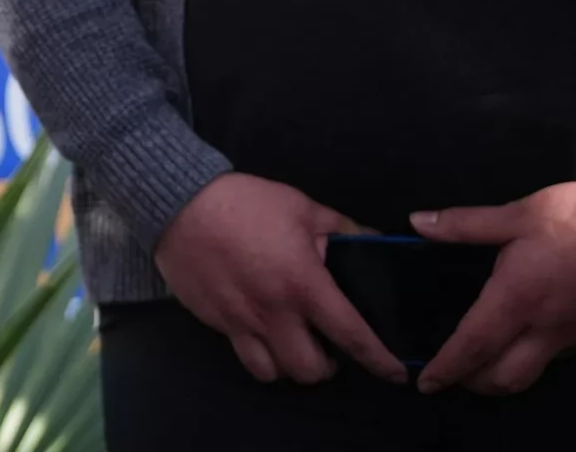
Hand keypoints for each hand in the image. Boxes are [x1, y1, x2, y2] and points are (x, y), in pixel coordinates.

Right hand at [154, 172, 405, 385]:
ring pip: (275, 373)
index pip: (351, 336)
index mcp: (303, 285)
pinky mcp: (215, 322)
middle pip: (310, 370)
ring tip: (293, 346)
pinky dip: (260, 355)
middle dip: (328, 368)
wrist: (179, 202)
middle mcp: (275, 313)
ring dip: (291, 366)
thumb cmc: (246, 202)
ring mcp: (241, 322)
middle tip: (329, 349)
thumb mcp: (303, 207)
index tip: (396, 373)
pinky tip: (262, 333)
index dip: (379, 360)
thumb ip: (343, 228)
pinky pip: (244, 355)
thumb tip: (375, 240)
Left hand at [412, 180, 575, 394]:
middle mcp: (549, 327)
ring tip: (492, 355)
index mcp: (518, 298)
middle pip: (507, 378)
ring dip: (510, 370)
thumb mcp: (520, 213)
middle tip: (457, 375)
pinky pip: (568, 353)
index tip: (427, 384)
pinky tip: (538, 331)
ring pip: (539, 369)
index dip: (448, 369)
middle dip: (476, 384)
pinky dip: (544, 351)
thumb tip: (418, 222)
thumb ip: (466, 224)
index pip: (474, 345)